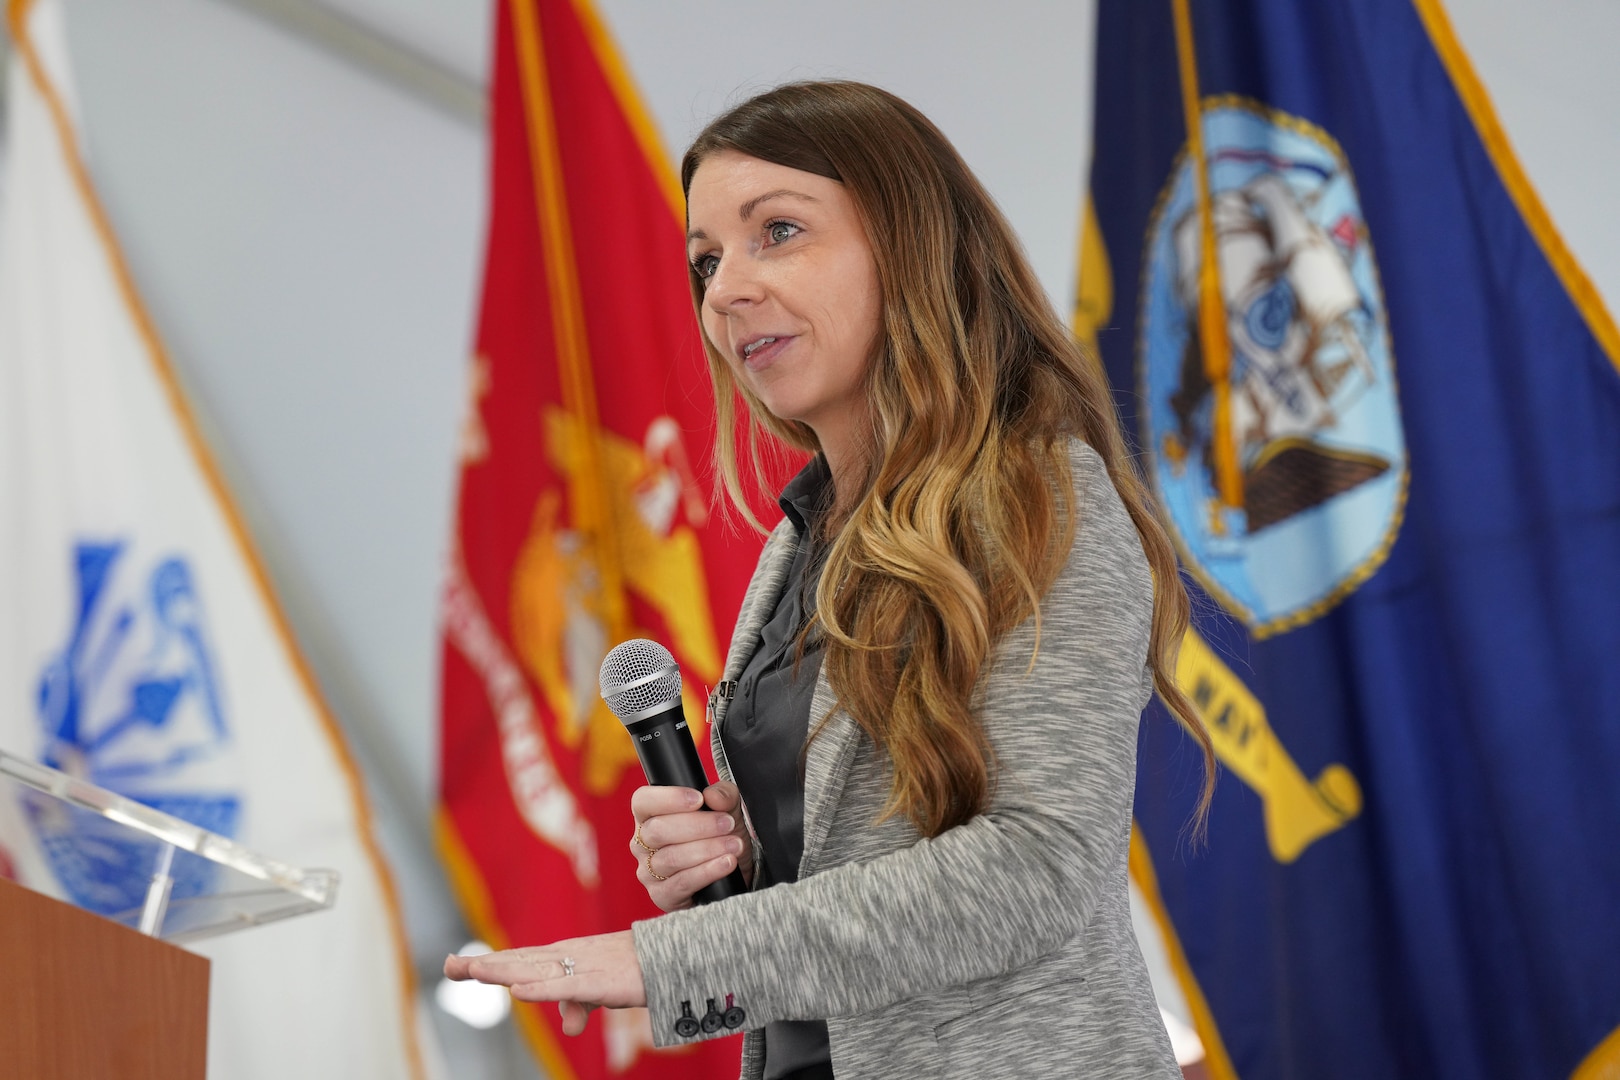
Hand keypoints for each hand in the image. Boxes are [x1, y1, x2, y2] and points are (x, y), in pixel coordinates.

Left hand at [444, 931, 643, 1035]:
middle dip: (484, 964)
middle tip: (449, 965)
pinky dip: (542, 988)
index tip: (454, 964)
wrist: (668, 957)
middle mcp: (566, 957)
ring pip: (535, 970)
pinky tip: (519, 990)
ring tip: (474, 971)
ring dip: (504, 970)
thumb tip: (569, 1027)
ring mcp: (581, 967)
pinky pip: (566, 987)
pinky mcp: (598, 981)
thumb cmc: (632, 969)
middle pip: (518, 961)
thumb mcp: (598, 991)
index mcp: (563, 958)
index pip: (518, 960)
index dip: (487, 962)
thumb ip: (578, 1005)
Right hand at [630, 781, 751, 911]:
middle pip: (658, 830)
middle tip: (727, 824)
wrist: (735, 872)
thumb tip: (713, 796)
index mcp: (649, 816)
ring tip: (733, 845)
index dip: (668, 798)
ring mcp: (649, 872)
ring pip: (671, 858)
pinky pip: (681, 883)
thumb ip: (724, 795)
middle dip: (698, 826)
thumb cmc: (721, 836)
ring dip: (707, 849)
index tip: (699, 799)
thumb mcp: (728, 809)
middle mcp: (643, 844)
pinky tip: (726, 863)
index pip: (643, 801)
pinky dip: (707, 872)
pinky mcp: (662, 896)